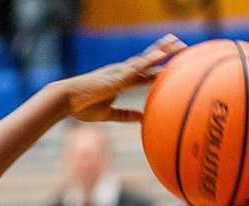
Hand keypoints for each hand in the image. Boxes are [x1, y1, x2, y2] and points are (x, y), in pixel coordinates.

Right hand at [57, 34, 185, 122]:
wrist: (66, 100)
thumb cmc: (82, 107)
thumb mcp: (108, 113)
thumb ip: (125, 115)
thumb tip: (142, 118)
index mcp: (121, 81)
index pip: (144, 72)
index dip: (158, 67)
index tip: (173, 63)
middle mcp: (122, 73)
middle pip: (148, 60)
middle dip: (165, 53)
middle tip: (182, 45)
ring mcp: (119, 73)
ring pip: (145, 60)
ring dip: (162, 52)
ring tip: (177, 44)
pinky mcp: (115, 77)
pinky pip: (135, 68)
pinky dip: (148, 61)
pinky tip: (159, 56)